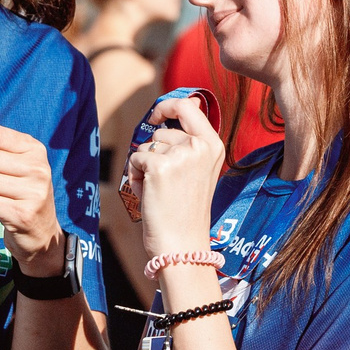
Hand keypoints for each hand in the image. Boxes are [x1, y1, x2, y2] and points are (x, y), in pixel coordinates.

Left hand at [121, 94, 225, 264]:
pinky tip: (149, 194)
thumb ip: (188, 142)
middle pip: (162, 131)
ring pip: (146, 145)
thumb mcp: (198, 169)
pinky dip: (135, 175)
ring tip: (159, 190)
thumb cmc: (185, 210)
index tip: (156, 116)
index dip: (167, 106)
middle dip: (155, 152)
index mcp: (213, 145)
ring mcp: (180, 155)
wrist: (182, 244)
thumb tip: (173, 109)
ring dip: (145, 165)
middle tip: (166, 181)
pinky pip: (135, 158)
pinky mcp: (159, 166)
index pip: (188, 106)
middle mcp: (200, 146)